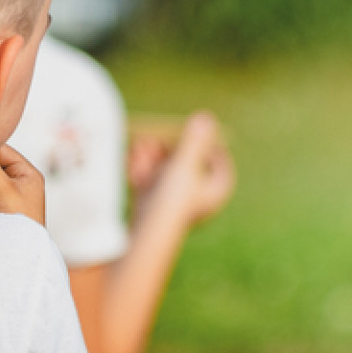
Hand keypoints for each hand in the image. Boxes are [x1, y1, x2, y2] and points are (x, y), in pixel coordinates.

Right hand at [128, 111, 235, 227]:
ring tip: (141, 143)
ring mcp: (175, 204)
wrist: (147, 234)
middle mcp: (198, 199)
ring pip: (165, 172)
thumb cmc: (173, 199)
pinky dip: (142, 170)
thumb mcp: (185, 163)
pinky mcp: (155, 208)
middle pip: (188, 164)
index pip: (219, 162)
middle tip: (161, 132)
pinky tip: (132, 159)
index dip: (208, 143)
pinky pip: (150, 183)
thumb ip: (194, 140)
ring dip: (152, 155)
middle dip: (170, 147)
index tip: (196, 129)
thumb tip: (206, 118)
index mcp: (216, 191)